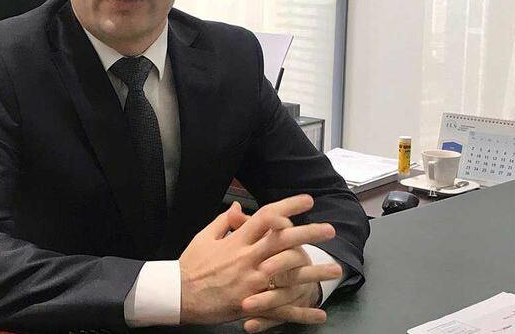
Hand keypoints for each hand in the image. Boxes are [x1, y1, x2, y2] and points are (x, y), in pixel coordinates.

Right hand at [179, 195, 335, 324]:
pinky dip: (301, 312)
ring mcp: (252, 283)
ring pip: (289, 275)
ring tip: (336, 269)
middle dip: (309, 233)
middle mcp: (248, 259)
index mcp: (237, 241)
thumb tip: (237, 206)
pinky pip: (281, 308)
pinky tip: (319, 313)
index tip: (306, 201)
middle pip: (284, 242)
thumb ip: (224, 221)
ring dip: (314, 272)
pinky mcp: (251, 304)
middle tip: (329, 229)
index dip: (288, 206)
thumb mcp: (204, 237)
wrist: (179, 294)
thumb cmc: (191, 265)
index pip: (266, 217)